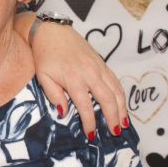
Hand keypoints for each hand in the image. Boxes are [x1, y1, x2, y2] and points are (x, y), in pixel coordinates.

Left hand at [27, 18, 127, 136]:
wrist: (52, 31)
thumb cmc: (44, 55)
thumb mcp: (43, 77)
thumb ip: (54, 96)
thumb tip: (64, 113)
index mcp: (74, 79)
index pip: (86, 106)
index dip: (90, 122)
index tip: (91, 135)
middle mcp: (90, 73)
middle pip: (107, 99)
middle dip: (113, 117)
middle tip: (115, 133)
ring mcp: (99, 67)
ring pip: (116, 90)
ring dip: (122, 108)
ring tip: (124, 123)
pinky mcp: (102, 62)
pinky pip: (116, 81)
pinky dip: (121, 95)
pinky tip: (122, 105)